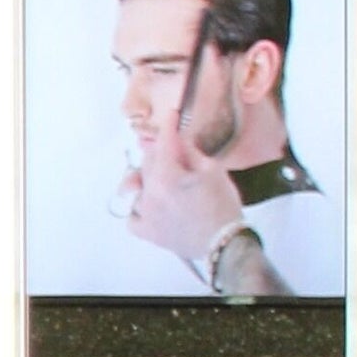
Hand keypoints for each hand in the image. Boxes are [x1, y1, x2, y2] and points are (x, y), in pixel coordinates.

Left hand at [124, 125, 246, 267]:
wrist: (223, 242)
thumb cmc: (222, 206)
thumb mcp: (212, 171)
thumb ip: (190, 153)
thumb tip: (178, 140)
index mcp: (166, 176)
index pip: (163, 143)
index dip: (168, 126)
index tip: (170, 114)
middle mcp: (149, 194)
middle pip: (148, 163)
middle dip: (160, 152)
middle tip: (175, 150)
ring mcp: (144, 214)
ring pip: (139, 187)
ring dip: (151, 180)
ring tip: (171, 183)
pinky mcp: (145, 232)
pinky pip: (133, 214)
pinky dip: (140, 207)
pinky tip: (154, 205)